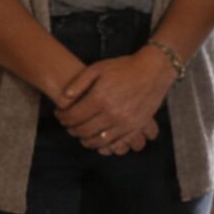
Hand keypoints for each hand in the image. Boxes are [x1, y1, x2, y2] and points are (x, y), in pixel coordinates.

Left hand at [55, 50, 171, 152]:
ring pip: (98, 141)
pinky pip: (116, 144)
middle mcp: (111, 113)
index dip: (62, 118)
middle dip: (71, 129)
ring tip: (81, 134)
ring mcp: (124, 123)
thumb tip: (64, 99)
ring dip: (85, 140)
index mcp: (99, 98)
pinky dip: (104, 145)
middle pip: (83, 130)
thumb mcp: (98, 68)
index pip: (73, 116)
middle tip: (69, 125)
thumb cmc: (124, 67)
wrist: (153, 71)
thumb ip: (78, 83)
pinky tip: (98, 140)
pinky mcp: (135, 128)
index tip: (60, 115)